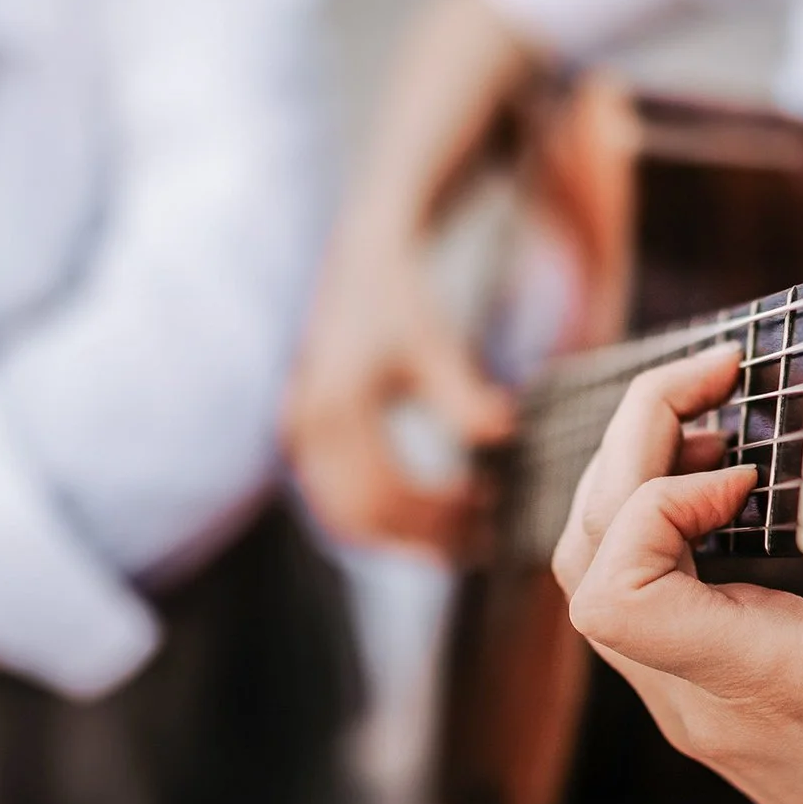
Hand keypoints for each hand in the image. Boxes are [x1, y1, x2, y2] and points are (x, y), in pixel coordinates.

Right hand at [285, 232, 513, 555]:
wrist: (360, 262)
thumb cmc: (402, 300)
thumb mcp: (433, 343)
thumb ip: (462, 394)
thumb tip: (502, 436)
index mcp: (337, 408)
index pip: (388, 492)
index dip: (441, 515)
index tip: (494, 511)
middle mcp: (307, 429)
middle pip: (363, 518)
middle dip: (423, 538)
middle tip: (483, 541)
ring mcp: (300, 437)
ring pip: (346, 519)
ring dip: (402, 536)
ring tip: (462, 537)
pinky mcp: (307, 440)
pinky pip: (339, 502)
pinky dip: (383, 520)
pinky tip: (431, 517)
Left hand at [552, 347, 802, 803]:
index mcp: (758, 684)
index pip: (614, 600)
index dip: (655, 505)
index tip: (746, 471)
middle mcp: (692, 699)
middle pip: (588, 558)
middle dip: (636, 443)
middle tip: (714, 378)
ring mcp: (677, 701)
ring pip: (589, 572)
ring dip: (631, 477)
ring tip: (711, 425)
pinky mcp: (684, 691)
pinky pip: (626, 591)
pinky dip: (646, 519)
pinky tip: (715, 487)